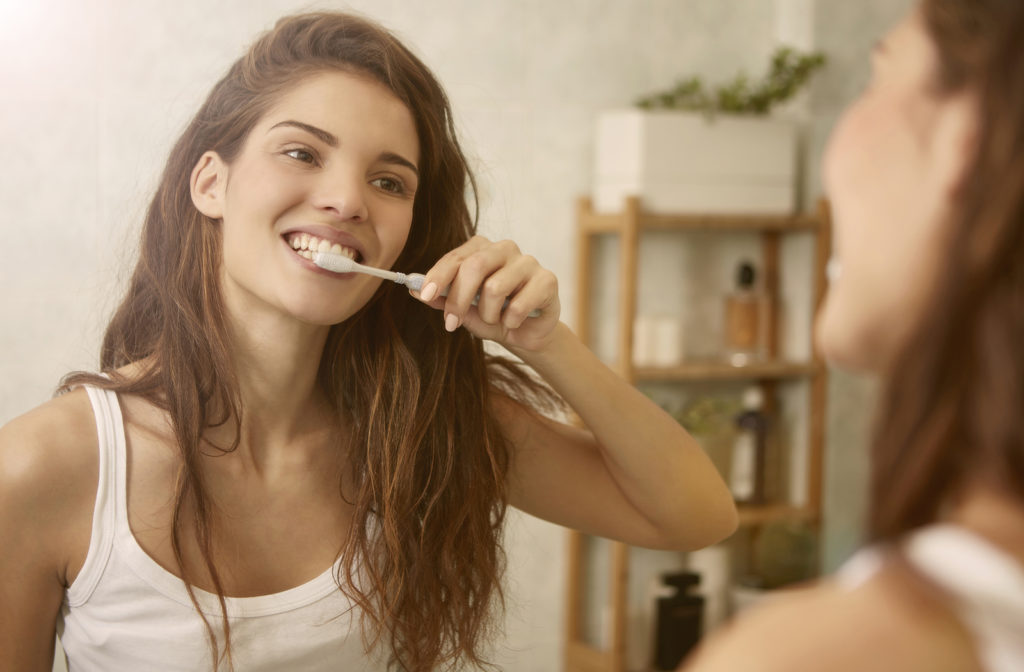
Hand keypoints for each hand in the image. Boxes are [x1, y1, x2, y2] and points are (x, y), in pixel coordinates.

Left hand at [412, 236, 560, 351]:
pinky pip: (520, 303)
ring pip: (495, 287)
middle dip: (458, 299)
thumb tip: (413, 290)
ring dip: (489, 314)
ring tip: (495, 320)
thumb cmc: (494, 316)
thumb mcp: (463, 311)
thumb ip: (441, 298)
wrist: (526, 335)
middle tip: (452, 323)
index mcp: (481, 249)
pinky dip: (511, 320)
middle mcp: (505, 249)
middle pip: (474, 266)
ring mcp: (528, 262)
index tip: (425, 295)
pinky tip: (515, 322)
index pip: (456, 257)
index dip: (438, 276)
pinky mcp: (547, 280)